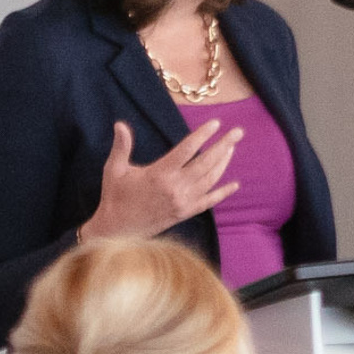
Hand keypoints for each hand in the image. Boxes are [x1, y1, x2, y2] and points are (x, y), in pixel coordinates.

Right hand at [80, 119, 240, 242]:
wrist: (118, 230)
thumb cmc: (115, 197)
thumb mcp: (115, 169)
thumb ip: (121, 146)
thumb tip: (120, 124)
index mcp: (159, 173)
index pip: (187, 149)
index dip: (202, 135)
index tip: (216, 123)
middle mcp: (175, 187)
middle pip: (205, 162)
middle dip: (223, 145)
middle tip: (238, 131)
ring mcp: (183, 202)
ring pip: (210, 180)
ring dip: (224, 163)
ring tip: (232, 147)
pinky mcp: (185, 213)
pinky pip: (208, 202)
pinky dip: (222, 193)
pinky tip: (235, 185)